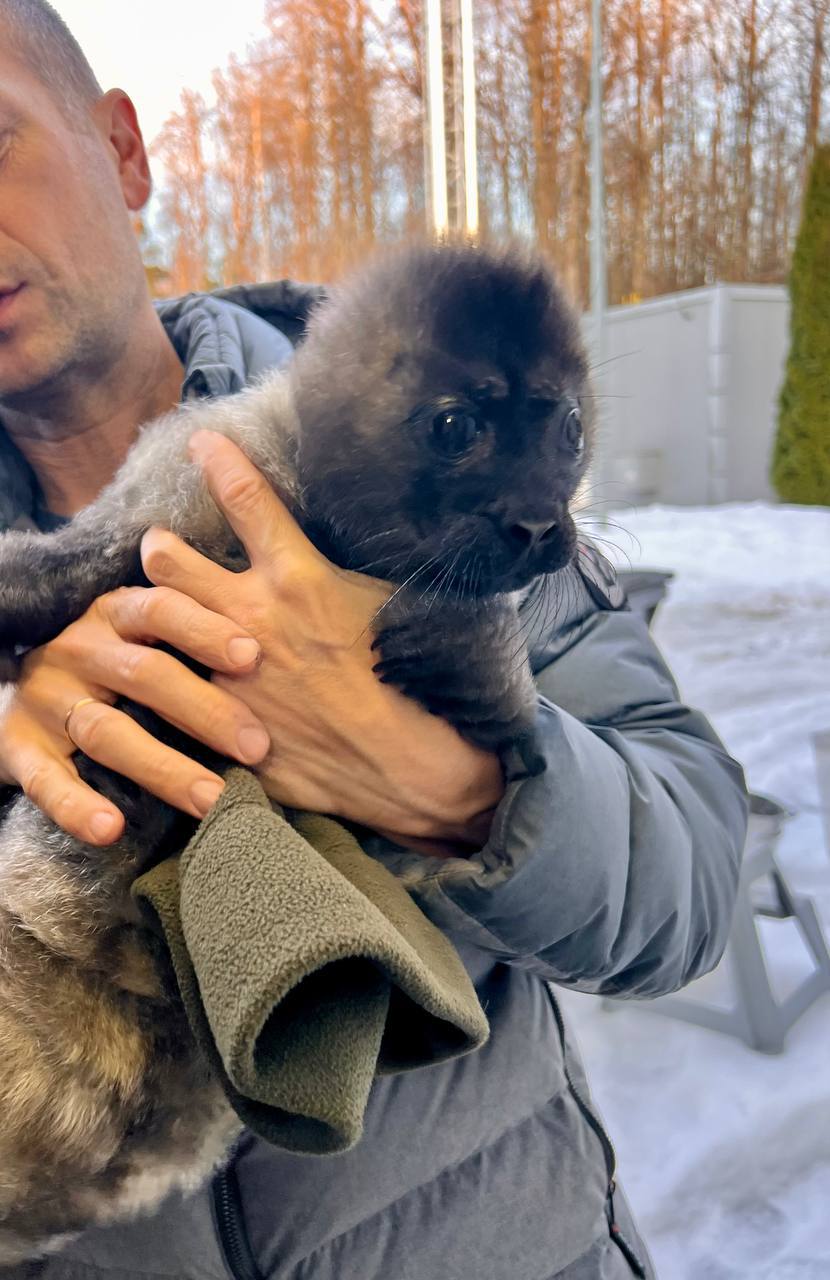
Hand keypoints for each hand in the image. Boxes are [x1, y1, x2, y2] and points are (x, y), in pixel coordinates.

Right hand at [0, 586, 270, 844]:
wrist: (24, 686)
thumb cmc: (117, 659)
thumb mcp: (148, 630)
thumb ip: (199, 625)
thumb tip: (275, 635)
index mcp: (116, 613)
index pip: (161, 608)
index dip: (205, 629)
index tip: (252, 655)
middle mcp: (80, 649)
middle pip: (144, 674)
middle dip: (205, 710)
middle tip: (257, 746)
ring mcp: (49, 701)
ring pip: (108, 733)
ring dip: (163, 768)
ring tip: (211, 798)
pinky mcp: (20, 748)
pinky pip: (46, 781)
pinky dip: (75, 807)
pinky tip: (110, 828)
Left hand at [142, 431, 504, 848]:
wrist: (408, 767)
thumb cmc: (412, 680)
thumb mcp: (386, 604)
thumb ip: (337, 573)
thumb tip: (319, 549)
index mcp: (298, 580)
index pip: (246, 500)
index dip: (218, 461)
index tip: (201, 442)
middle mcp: (251, 620)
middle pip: (170, 560)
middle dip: (159, 548)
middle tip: (160, 548)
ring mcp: (226, 675)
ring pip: (158, 623)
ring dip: (152, 609)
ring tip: (152, 608)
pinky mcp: (219, 724)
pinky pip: (168, 693)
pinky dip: (165, 681)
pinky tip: (164, 682)